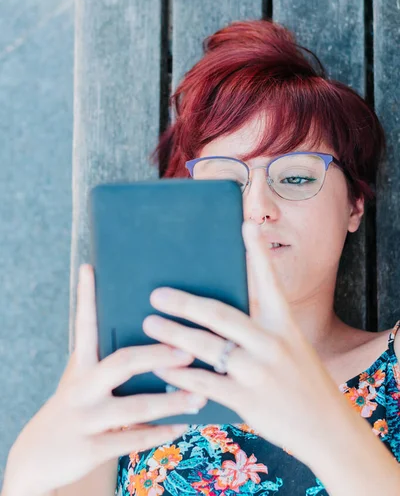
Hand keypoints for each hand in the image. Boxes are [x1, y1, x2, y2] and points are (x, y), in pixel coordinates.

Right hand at [2, 265, 205, 495]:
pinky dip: (159, 434)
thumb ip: (107, 359)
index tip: (91, 269)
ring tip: (199, 396)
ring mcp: (85, 418)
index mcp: (80, 366)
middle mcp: (81, 388)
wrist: (37, 457)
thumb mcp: (82, 380)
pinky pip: (132, 440)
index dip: (86, 297)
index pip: (85, 325)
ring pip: (134, 408)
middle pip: (123, 363)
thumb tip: (151, 332)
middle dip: (158, 356)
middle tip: (187, 350)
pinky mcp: (90, 447)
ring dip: (170, 401)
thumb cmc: (75, 407)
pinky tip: (182, 427)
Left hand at [142, 220, 349, 464]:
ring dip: (173, 334)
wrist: (327, 427)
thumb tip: (217, 312)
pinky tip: (162, 367)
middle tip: (156, 294)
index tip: (246, 224)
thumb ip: (259, 328)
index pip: (268, 280)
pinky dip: (181, 374)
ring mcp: (259, 372)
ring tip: (149, 324)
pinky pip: (205, 383)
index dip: (256, 252)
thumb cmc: (302, 380)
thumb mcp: (289, 345)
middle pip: (219, 314)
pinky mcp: (248, 400)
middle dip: (184, 303)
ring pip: (206, 347)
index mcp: (284, 323)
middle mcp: (271, 342)